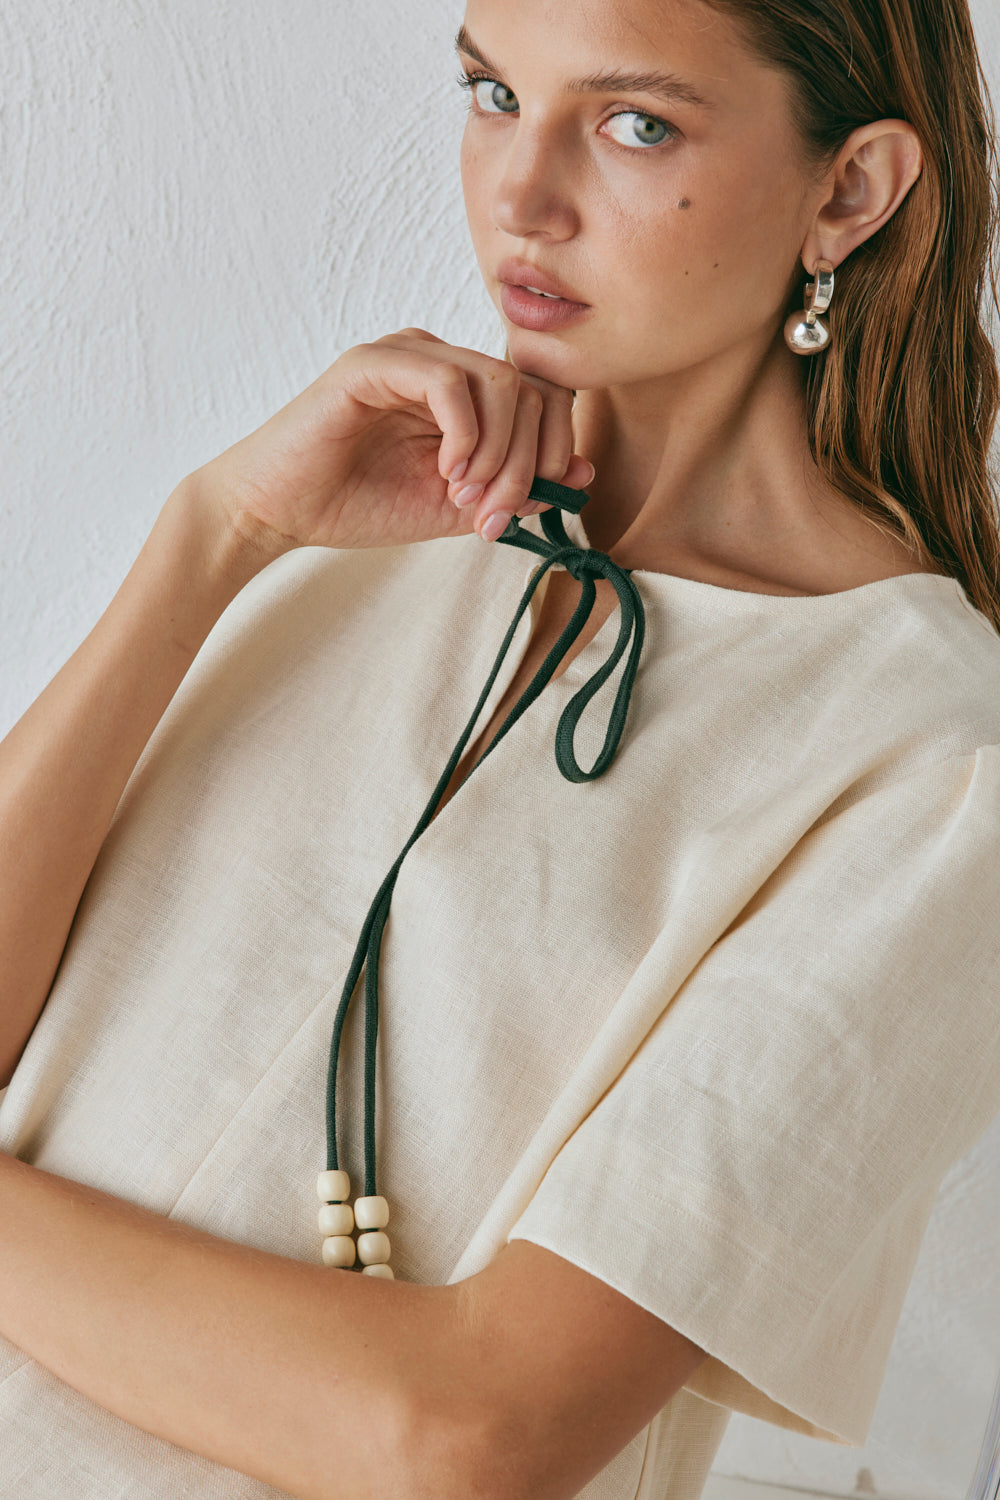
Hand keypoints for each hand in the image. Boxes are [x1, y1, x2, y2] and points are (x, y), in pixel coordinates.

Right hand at [188, 328, 594, 557]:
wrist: (280, 511)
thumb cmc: (357, 504)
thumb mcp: (454, 506)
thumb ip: (513, 489)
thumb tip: (581, 474)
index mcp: (463, 392)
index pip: (543, 398)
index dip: (552, 453)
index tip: (518, 510)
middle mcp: (440, 361)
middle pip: (530, 390)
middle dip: (527, 462)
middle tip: (493, 511)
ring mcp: (407, 356)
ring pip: (499, 382)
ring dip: (498, 452)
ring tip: (464, 494)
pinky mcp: (373, 363)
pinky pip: (448, 381)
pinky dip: (464, 434)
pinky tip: (446, 471)